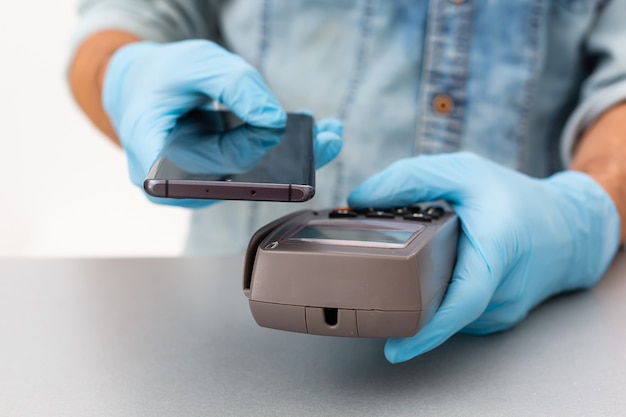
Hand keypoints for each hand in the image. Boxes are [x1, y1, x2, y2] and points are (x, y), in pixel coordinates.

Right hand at [103, 40, 341, 205]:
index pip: (209, 163)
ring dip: (291, 158)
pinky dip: (278, 154)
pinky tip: (310, 137)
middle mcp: (173, 185)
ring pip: (251, 181)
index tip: (279, 123)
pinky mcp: (215, 182)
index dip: (247, 146)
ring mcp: (196, 187)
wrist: (143, 89)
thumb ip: (233, 84)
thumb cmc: (161, 76)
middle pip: (237, 178)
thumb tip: (274, 121)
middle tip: (326, 136)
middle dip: (284, 155)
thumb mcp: (195, 64)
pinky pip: (252, 174)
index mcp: (151, 158)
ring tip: (327, 136)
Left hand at [348, 152, 619, 362]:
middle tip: (374, 292)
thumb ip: (411, 180)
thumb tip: (360, 197)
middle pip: (444, 310)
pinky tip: (431, 278)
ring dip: (421, 299)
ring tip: (404, 274)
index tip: (398, 348)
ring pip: (447, 313)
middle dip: (406, 305)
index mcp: (496, 248)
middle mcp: (502, 288)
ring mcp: (502, 309)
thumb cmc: (513, 197)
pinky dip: (439, 299)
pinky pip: (458, 314)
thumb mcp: (462, 172)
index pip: (463, 300)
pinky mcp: (498, 317)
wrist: (566, 227)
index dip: (430, 328)